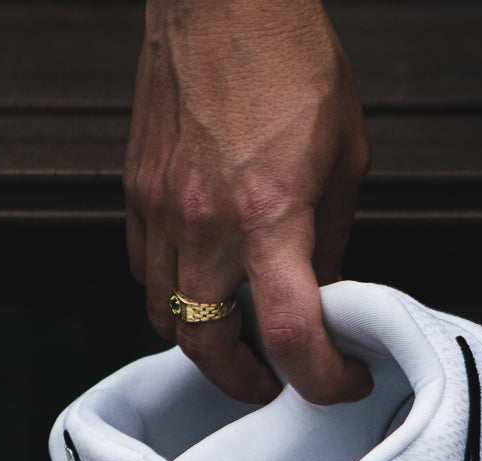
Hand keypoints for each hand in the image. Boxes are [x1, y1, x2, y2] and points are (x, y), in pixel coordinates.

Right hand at [124, 0, 372, 404]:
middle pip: (207, 347)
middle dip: (243, 380)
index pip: (292, 334)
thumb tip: (322, 294)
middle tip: (273, 380)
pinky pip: (143, 271)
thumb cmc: (290, 59)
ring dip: (202, 342)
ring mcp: (161, 210)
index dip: (321, 379)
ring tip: (236, 336)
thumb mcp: (345, 159)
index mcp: (269, 217)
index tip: (339, 380)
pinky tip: (200, 282)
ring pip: (165, 317)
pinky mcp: (136, 192)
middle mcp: (206, 223)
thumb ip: (329, 241)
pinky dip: (170, 294)